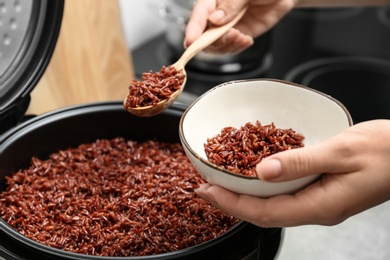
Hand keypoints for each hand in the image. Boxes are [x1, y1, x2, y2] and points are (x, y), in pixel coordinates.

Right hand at [184, 0, 296, 53]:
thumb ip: (231, 4)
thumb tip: (215, 19)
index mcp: (213, 0)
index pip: (198, 14)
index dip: (193, 29)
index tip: (191, 41)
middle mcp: (216, 14)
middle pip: (203, 35)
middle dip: (215, 41)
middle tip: (231, 35)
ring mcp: (226, 27)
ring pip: (215, 45)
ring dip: (227, 45)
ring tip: (242, 37)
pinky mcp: (236, 36)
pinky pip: (230, 48)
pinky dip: (237, 48)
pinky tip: (246, 39)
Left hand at [195, 120, 389, 226]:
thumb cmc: (386, 151)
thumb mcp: (341, 151)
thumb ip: (301, 162)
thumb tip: (262, 171)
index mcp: (320, 205)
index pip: (265, 212)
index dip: (232, 204)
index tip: (207, 192)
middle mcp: (316, 209)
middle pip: (263, 212)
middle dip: (230, 203)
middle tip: (204, 189)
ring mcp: (318, 201)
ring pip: (272, 205)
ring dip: (243, 196)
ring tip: (219, 184)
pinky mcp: (320, 190)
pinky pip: (283, 194)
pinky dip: (261, 187)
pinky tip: (251, 177)